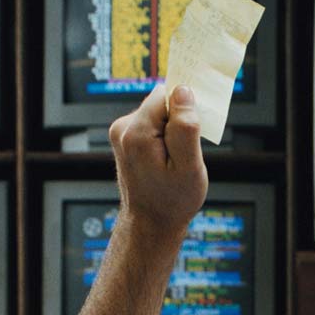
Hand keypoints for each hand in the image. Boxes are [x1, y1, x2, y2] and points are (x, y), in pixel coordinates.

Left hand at [110, 82, 208, 248]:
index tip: (194, 131)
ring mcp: (120, 134)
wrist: (150, 224)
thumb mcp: (189, 166)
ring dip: (172, 130)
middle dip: (179, 120)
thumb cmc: (172, 201)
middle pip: (161, 102)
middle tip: (187, 151)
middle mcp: (123, 129)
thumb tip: (183, 91)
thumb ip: (185, 126)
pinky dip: (163, 137)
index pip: (167, 94)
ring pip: (157, 113)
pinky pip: (151, 124)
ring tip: (176, 159)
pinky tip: (167, 159)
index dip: (186, 109)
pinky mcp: (124, 139)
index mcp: (137, 133)